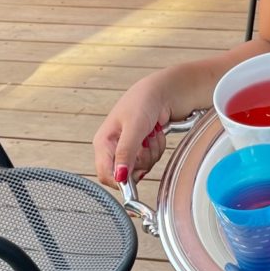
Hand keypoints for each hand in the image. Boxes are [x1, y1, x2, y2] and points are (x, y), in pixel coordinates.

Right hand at [93, 73, 175, 188]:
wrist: (165, 91)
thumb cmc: (144, 101)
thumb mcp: (134, 127)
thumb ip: (126, 152)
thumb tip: (120, 177)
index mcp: (104, 142)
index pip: (105, 173)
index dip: (120, 179)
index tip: (137, 174)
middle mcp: (114, 147)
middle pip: (126, 173)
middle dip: (142, 160)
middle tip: (145, 142)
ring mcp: (130, 148)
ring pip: (142, 167)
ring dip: (152, 152)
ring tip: (151, 133)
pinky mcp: (143, 147)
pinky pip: (152, 159)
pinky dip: (158, 148)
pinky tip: (156, 133)